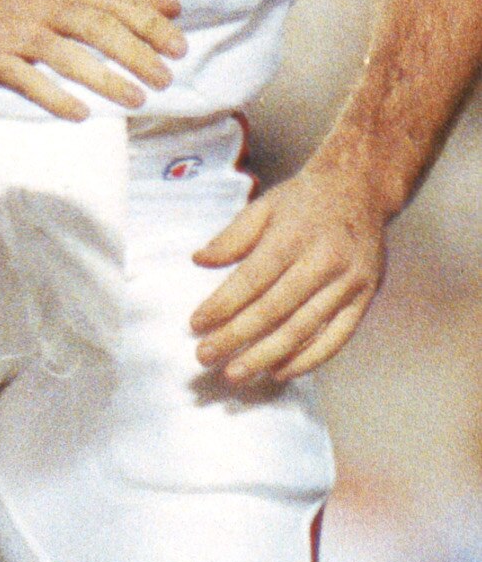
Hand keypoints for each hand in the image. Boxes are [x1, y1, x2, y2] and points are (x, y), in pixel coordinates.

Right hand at [0, 0, 184, 119]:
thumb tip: (173, 6)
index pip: (116, 1)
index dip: (150, 24)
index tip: (178, 48)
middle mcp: (43, 5)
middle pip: (97, 27)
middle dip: (135, 54)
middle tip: (164, 79)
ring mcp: (17, 34)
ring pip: (67, 57)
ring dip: (105, 79)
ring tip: (137, 100)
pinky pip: (28, 82)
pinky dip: (55, 98)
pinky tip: (81, 114)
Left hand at [190, 154, 387, 388]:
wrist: (361, 188)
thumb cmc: (305, 200)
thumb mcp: (264, 206)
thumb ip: (231, 237)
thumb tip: (199, 261)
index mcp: (294, 236)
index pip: (252, 279)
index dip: (223, 305)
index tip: (196, 325)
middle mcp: (324, 261)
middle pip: (274, 309)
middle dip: (237, 337)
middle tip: (206, 357)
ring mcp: (348, 282)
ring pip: (304, 328)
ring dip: (267, 356)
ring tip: (236, 373)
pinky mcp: (365, 297)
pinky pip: (337, 337)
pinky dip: (309, 359)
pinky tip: (280, 372)